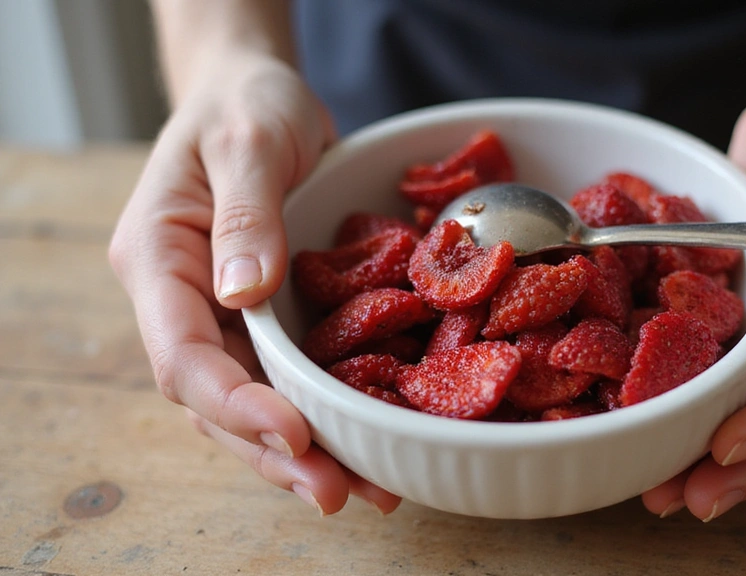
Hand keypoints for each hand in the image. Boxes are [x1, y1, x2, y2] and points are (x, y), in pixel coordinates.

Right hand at [109, 51, 400, 514]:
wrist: (256, 98)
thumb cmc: (247, 106)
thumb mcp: (250, 141)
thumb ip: (247, 212)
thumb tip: (244, 293)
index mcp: (157, 258)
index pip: (182, 353)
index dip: (235, 402)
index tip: (293, 430)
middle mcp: (181, 300)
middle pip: (214, 398)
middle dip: (273, 450)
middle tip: (336, 492)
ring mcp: (220, 316)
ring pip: (249, 402)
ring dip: (301, 450)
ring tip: (364, 487)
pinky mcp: (261, 319)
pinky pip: (283, 379)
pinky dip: (320, 415)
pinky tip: (364, 443)